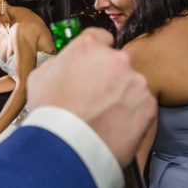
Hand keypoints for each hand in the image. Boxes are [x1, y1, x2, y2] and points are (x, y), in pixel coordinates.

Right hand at [24, 27, 155, 166]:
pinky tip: (114, 126)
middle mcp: (116, 58)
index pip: (101, 39)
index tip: (94, 69)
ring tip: (103, 117)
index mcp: (89, 47)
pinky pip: (142, 106)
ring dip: (122, 97)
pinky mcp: (148, 104)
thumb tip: (65, 62)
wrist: (67, 148)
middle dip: (109, 78)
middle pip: (118, 64)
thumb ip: (58, 63)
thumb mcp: (39, 78)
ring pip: (131, 85)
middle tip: (95, 99)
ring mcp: (135, 81)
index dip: (96, 56)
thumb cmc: (50, 116)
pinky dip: (132, 115)